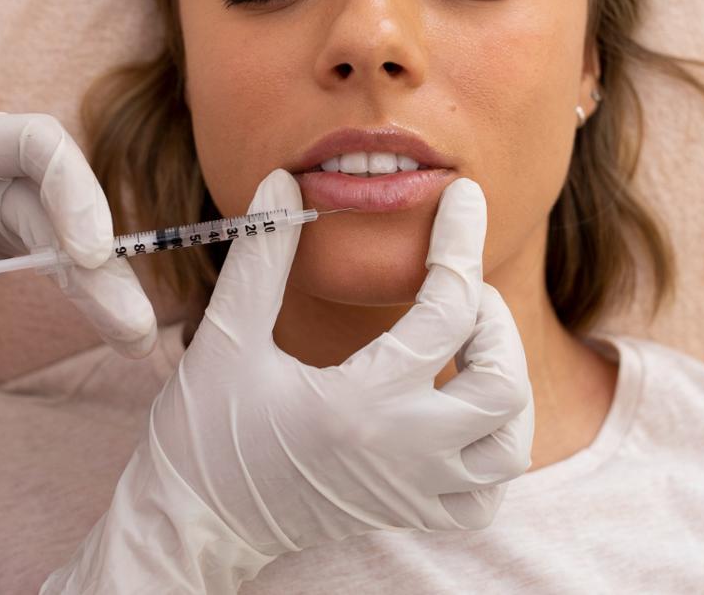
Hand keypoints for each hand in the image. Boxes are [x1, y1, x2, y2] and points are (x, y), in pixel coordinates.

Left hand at [0, 113, 155, 386]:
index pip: (32, 141)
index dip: (72, 186)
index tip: (91, 253)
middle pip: (65, 192)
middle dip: (99, 254)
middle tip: (128, 318)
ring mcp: (3, 197)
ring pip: (74, 229)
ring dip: (106, 280)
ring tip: (133, 336)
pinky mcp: (17, 232)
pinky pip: (67, 255)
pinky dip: (91, 291)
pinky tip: (118, 328)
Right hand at [43, 170, 533, 593]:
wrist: (192, 523)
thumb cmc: (203, 431)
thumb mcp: (228, 337)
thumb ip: (262, 255)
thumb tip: (285, 180)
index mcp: (360, 402)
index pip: (448, 308)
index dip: (461, 240)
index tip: (464, 198)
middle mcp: (401, 452)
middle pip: (503, 384)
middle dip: (495, 321)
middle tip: (459, 287)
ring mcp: (412, 491)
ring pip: (510, 445)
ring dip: (506, 384)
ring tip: (468, 343)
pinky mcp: (409, 514)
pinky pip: (486, 494)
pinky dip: (492, 448)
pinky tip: (460, 411)